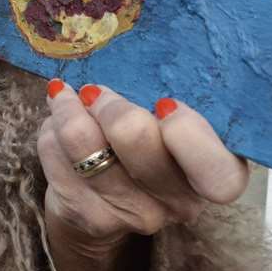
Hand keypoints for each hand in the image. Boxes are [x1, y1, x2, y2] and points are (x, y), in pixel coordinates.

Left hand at [37, 81, 248, 270]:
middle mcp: (182, 203)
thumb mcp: (169, 121)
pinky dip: (51, 130)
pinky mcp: (91, 217)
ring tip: (68, 98)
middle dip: (110, 104)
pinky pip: (58, 156)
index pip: (220, 176)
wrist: (99, 201)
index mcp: (216, 173)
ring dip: (70, 111)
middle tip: (98, 93)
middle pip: (138, 139)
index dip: (190, 136)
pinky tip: (58, 125)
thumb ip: (166, 97)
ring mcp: (136, 215)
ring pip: (86, 146)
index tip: (164, 103)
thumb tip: (139, 53)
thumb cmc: (146, 143)